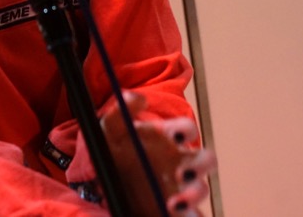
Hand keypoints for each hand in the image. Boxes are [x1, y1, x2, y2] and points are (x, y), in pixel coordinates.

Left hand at [100, 91, 216, 215]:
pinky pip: (190, 215)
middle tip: (182, 174)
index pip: (186, 129)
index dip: (184, 130)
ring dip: (193, 196)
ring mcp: (179, 186)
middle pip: (205, 160)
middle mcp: (179, 161)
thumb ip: (120, 112)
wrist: (97, 180)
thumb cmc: (111, 149)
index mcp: (167, 138)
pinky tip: (173, 215)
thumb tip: (137, 98)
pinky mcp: (174, 210)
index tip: (172, 135)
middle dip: (200, 166)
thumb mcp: (108, 130)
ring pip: (201, 190)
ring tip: (173, 203)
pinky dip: (189, 216)